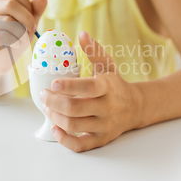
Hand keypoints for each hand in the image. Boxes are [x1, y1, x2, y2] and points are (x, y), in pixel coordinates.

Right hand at [0, 0, 46, 74]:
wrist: (0, 61)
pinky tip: (16, 46)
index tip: (32, 20)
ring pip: (7, 20)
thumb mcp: (28, 24)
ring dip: (21, 32)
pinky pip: (2, 35)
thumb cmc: (14, 41)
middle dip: (27, 18)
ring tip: (22, 41)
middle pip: (10, 4)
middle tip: (31, 30)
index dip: (28, 6)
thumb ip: (35, 11)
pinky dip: (15, 41)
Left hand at [39, 31, 143, 151]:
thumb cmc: (116, 85)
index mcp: (107, 87)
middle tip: (44, 95)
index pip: (88, 88)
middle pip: (75, 109)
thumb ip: (95, 51)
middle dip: (54, 102)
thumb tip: (82, 34)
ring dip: (55, 117)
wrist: (136, 108)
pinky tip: (55, 128)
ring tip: (47, 107)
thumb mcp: (108, 66)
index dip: (69, 87)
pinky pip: (81, 145)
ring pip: (74, 126)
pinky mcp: (101, 139)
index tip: (53, 83)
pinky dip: (64, 140)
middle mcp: (107, 108)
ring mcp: (104, 125)